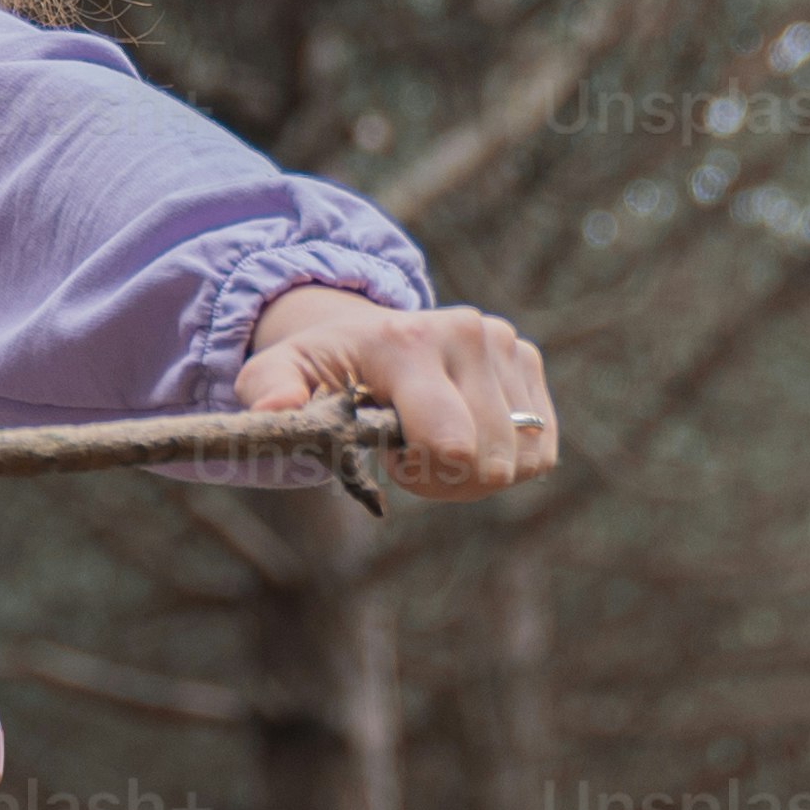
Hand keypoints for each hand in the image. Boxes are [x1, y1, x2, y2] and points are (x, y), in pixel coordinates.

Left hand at [236, 286, 558, 497]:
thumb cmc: (326, 366)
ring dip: (477, 473)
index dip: (425, 476)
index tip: (393, 458)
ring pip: (521, 460)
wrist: (369, 329)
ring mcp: (505, 344)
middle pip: (489, 462)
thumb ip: (268, 388)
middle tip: (412, 456)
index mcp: (409, 342)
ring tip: (437, 442)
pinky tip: (468, 434)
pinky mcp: (528, 361)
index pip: (451, 443)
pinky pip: (542, 448)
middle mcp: (468, 333)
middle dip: (448, 480)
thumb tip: (271, 409)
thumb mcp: (281, 370)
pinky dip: (507, 459)